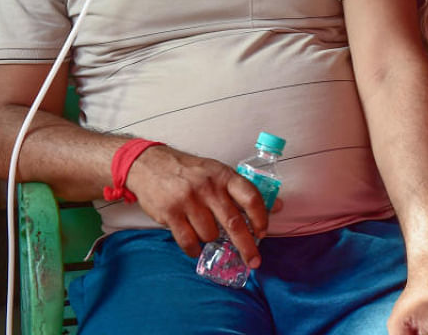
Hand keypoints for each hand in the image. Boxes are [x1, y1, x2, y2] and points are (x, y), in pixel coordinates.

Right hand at [126, 145, 268, 266]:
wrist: (150, 164)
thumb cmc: (191, 171)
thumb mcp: (219, 172)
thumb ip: (244, 191)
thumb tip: (277, 206)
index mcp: (224, 176)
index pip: (250, 197)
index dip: (261, 217)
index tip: (263, 232)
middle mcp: (208, 188)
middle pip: (233, 222)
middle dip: (247, 246)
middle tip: (254, 262)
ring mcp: (189, 201)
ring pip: (210, 234)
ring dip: (211, 240)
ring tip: (207, 233)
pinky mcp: (170, 213)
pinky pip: (188, 241)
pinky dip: (194, 250)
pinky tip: (196, 248)